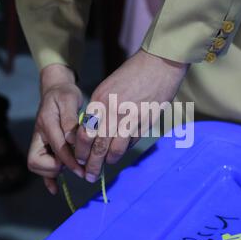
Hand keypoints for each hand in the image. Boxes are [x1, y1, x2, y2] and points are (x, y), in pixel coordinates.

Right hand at [27, 64, 84, 194]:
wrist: (56, 90)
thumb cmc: (64, 94)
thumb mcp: (69, 100)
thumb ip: (70, 120)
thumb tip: (72, 139)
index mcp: (46, 123)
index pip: (56, 148)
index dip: (69, 160)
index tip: (82, 168)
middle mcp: (39, 135)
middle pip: (37, 162)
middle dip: (57, 168)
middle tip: (76, 166)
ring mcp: (39, 142)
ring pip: (37, 166)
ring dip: (54, 171)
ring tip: (72, 166)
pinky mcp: (43, 147)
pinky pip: (41, 166)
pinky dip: (47, 178)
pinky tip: (55, 189)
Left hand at [73, 49, 187, 182]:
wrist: (160, 63)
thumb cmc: (132, 73)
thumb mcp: (108, 87)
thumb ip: (100, 109)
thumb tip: (94, 132)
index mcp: (100, 101)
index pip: (84, 133)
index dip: (80, 150)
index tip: (80, 159)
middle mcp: (113, 111)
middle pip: (98, 146)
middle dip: (92, 165)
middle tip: (89, 176)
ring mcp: (131, 118)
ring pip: (115, 149)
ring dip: (109, 161)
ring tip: (106, 166)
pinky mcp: (147, 122)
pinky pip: (133, 142)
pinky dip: (126, 149)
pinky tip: (122, 152)